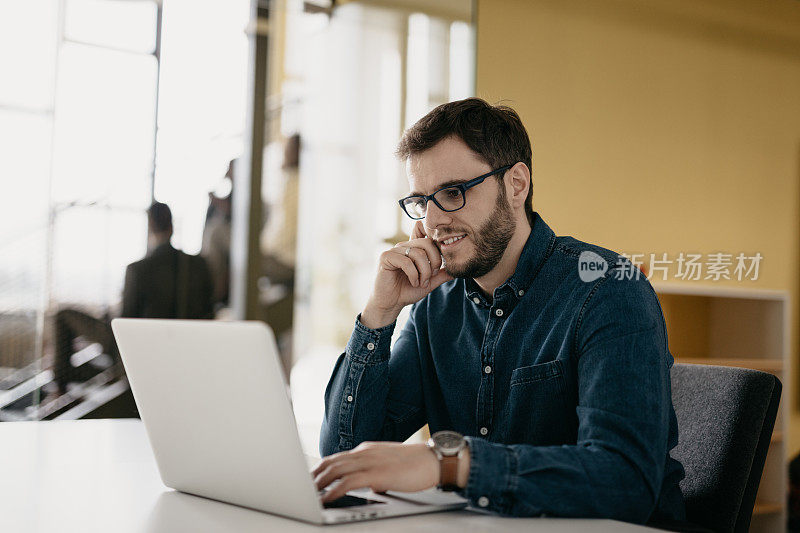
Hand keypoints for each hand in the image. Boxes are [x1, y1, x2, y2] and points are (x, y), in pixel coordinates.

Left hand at [312, 442, 438, 502]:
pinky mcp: (377, 474)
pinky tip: (328, 498)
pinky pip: (349, 482)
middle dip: (314, 475)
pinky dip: (335, 490)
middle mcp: (364, 452)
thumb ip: (376, 472)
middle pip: (331, 462)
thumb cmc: (415, 465)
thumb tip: (370, 486)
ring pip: (336, 469)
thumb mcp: (389, 465)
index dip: (321, 468)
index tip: (311, 478)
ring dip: (320, 483)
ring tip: (309, 494)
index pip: (337, 457)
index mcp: (366, 449)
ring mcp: (370, 461)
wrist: (432, 461)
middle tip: (302, 487)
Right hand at [361, 221, 452, 327]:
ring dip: (424, 271)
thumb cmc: (406, 292)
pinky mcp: (386, 257)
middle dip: (434, 261)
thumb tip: (456, 270)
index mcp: (413, 249)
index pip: (430, 240)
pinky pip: (406, 261)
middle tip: (432, 276)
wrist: (390, 304)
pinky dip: (413, 274)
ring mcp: (394, 250)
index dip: (438, 253)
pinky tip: (414, 283)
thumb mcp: (428, 283)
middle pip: (427, 243)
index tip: (437, 270)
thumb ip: (440, 275)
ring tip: (422, 283)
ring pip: (418, 253)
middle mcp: (404, 246)